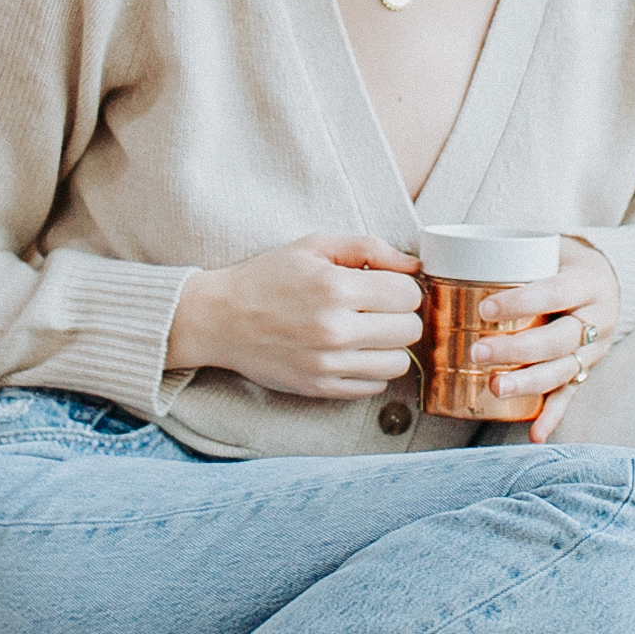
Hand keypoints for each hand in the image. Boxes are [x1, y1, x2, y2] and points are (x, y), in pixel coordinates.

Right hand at [169, 234, 421, 399]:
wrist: (220, 318)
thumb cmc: (268, 277)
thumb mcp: (315, 245)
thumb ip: (369, 248)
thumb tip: (414, 265)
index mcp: (336, 288)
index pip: (408, 296)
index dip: (402, 288)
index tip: (385, 286)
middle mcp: (335, 330)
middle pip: (410, 330)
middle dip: (400, 316)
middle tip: (378, 309)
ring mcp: (328, 364)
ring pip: (398, 363)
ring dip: (390, 346)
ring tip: (367, 332)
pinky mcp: (320, 388)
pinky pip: (374, 386)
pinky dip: (371, 369)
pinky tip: (352, 352)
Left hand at [465, 235, 620, 443]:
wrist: (608, 278)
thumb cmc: (562, 261)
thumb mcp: (547, 248)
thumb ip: (507, 254)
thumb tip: (429, 258)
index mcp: (588, 282)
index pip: (555, 292)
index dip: (521, 302)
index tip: (484, 308)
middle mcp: (599, 318)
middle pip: (558, 339)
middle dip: (517, 349)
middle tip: (477, 353)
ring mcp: (596, 349)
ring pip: (563, 371)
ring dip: (528, 383)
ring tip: (495, 388)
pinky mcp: (588, 370)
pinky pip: (570, 396)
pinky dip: (552, 416)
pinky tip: (534, 434)